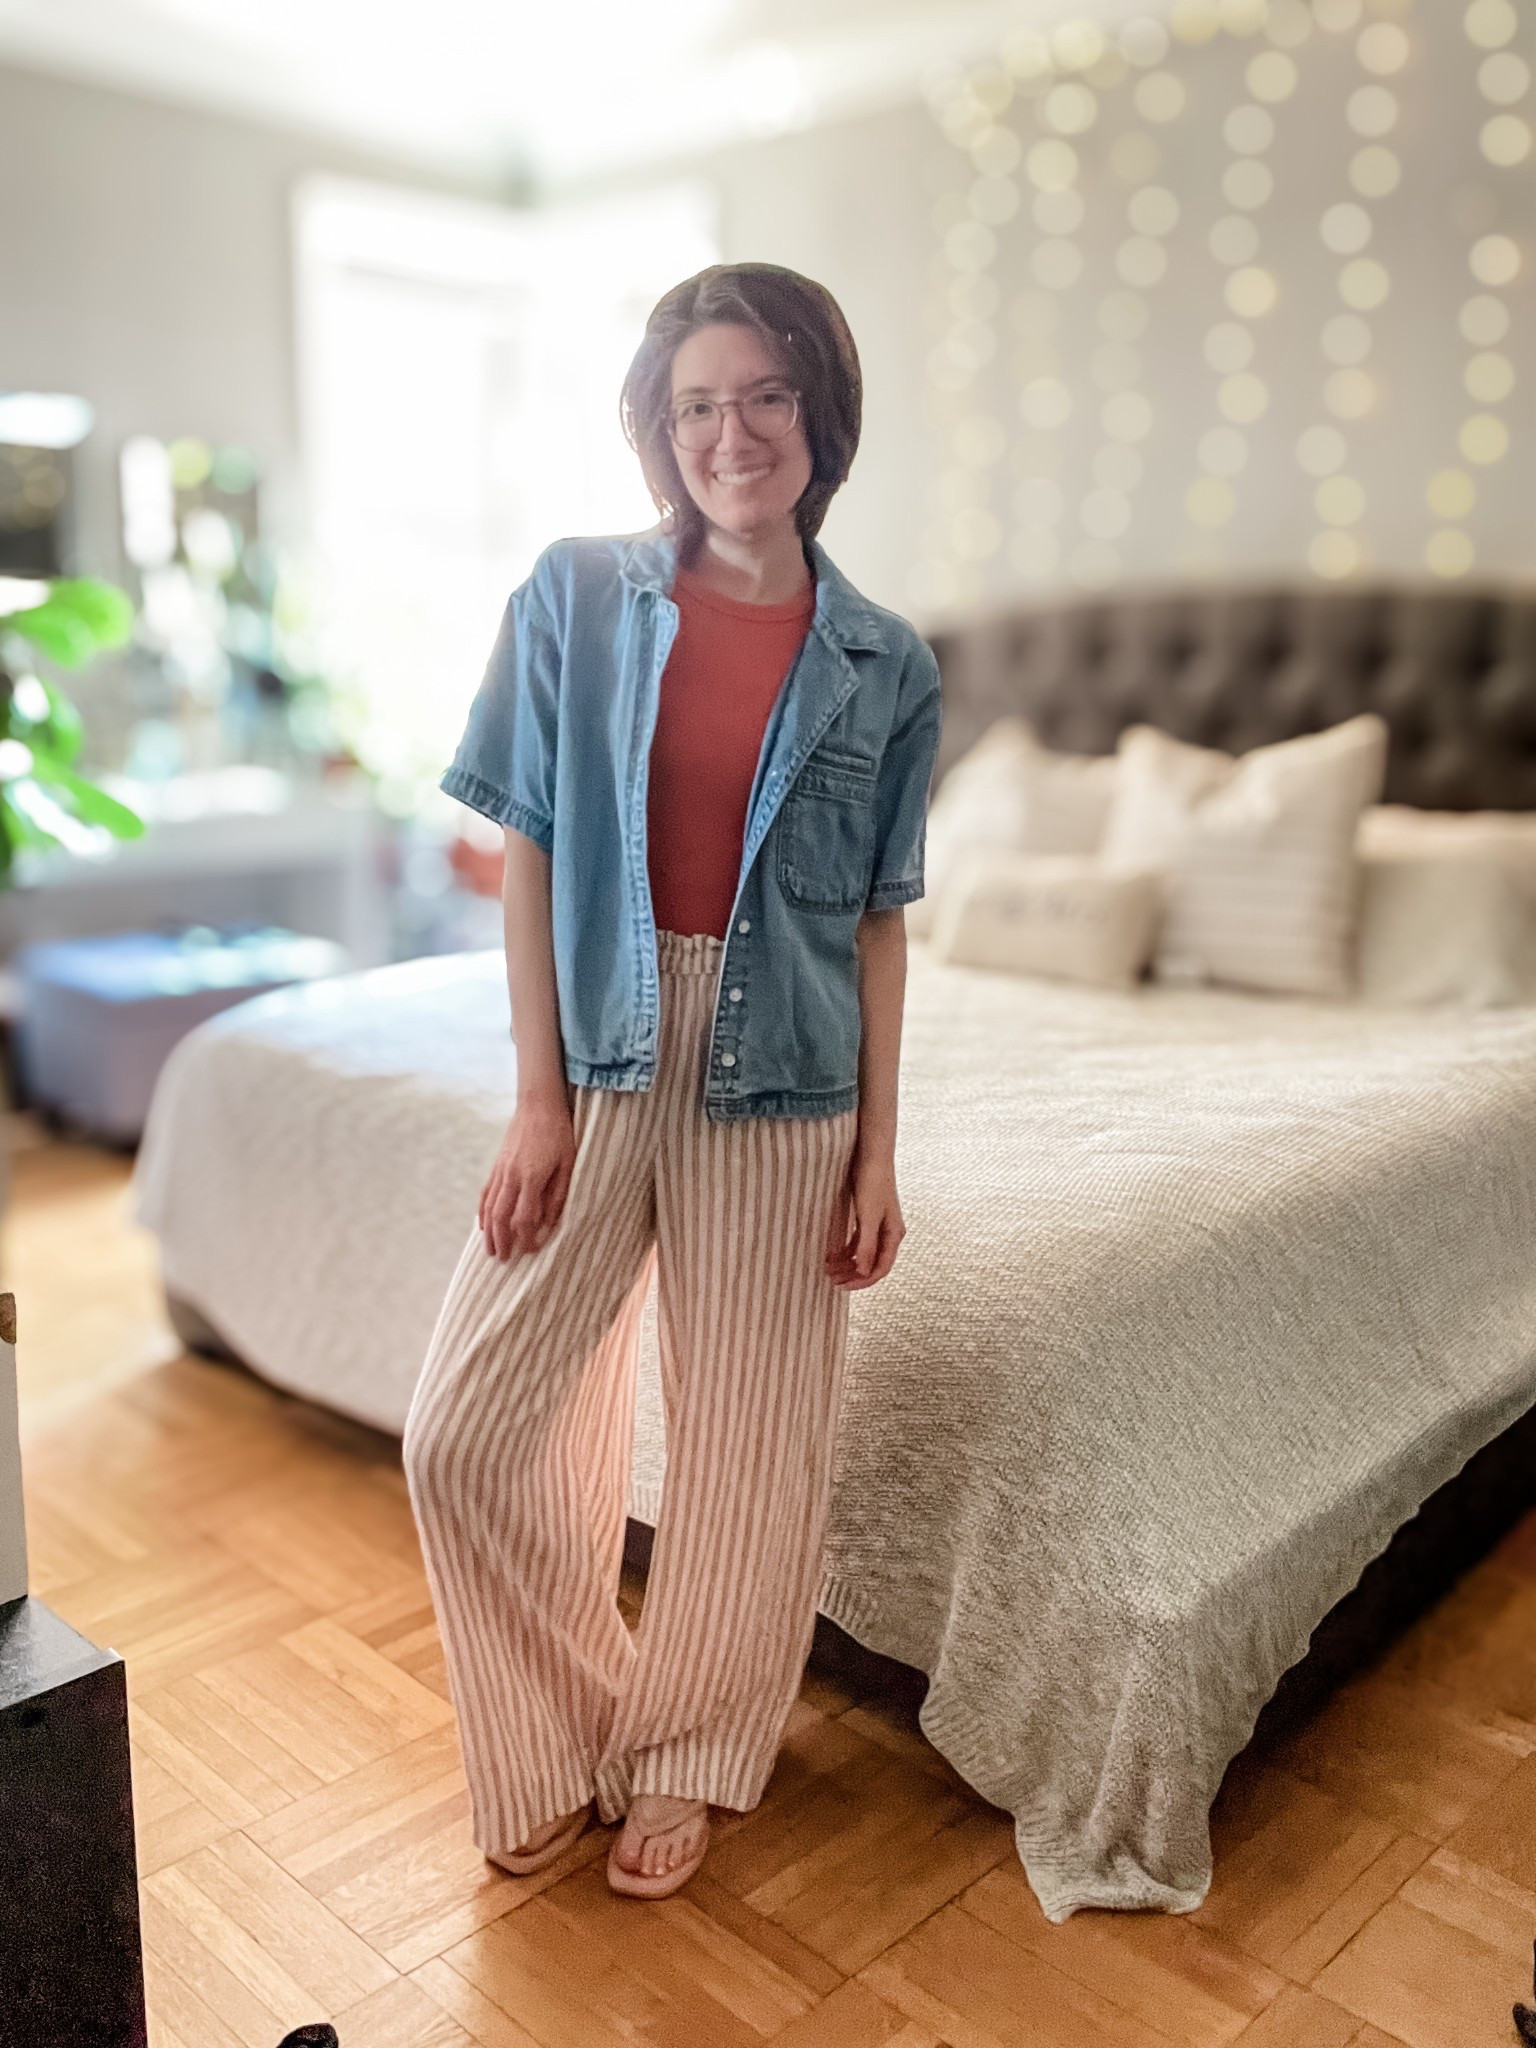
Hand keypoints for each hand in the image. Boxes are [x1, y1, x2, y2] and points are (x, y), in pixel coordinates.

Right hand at [478, 1086, 576, 1260]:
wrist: (538, 1104)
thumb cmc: (559, 1134)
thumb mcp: (568, 1164)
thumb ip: (558, 1194)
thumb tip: (549, 1222)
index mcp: (531, 1177)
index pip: (524, 1217)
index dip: (525, 1238)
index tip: (529, 1251)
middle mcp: (511, 1176)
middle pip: (500, 1216)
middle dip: (501, 1241)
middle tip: (503, 1261)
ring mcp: (501, 1170)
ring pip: (489, 1207)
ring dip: (489, 1231)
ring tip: (490, 1250)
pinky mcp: (497, 1164)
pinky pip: (486, 1193)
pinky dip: (483, 1212)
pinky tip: (484, 1224)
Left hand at [824, 1144, 904, 1289]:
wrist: (872, 1155)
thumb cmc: (873, 1182)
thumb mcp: (868, 1217)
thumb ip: (867, 1246)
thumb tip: (864, 1271)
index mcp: (894, 1235)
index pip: (880, 1268)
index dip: (862, 1281)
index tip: (843, 1287)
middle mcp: (889, 1233)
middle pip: (872, 1263)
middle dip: (852, 1274)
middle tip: (831, 1279)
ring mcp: (879, 1225)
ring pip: (864, 1253)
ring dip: (848, 1263)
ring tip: (829, 1269)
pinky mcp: (868, 1216)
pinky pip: (858, 1241)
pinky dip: (846, 1250)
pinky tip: (833, 1253)